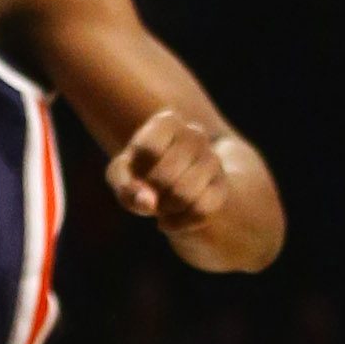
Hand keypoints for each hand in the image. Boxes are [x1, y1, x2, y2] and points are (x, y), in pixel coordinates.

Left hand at [107, 107, 229, 238]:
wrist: (174, 182)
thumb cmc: (141, 173)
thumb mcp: (122, 174)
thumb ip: (125, 185)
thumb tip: (148, 202)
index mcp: (168, 121)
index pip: (147, 149)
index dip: (136, 171)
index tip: (136, 173)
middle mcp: (195, 134)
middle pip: (164, 175)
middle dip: (151, 194)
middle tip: (147, 196)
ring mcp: (213, 160)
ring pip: (184, 195)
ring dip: (165, 210)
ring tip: (159, 208)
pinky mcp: (222, 187)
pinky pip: (201, 211)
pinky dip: (179, 222)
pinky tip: (168, 222)